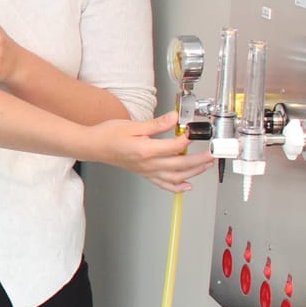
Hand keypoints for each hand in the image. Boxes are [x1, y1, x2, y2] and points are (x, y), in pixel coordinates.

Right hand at [86, 112, 219, 192]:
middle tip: (212, 153)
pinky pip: (163, 184)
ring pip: (176, 177)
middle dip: (199, 160)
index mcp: (146, 150)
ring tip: (206, 166)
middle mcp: (148, 164)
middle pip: (180, 165)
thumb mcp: (133, 125)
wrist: (94, 146)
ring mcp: (147, 171)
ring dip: (194, 173)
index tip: (193, 132)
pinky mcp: (144, 173)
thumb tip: (174, 119)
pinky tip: (187, 186)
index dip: (187, 139)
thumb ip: (156, 124)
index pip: (174, 147)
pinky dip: (177, 187)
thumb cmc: (109, 135)